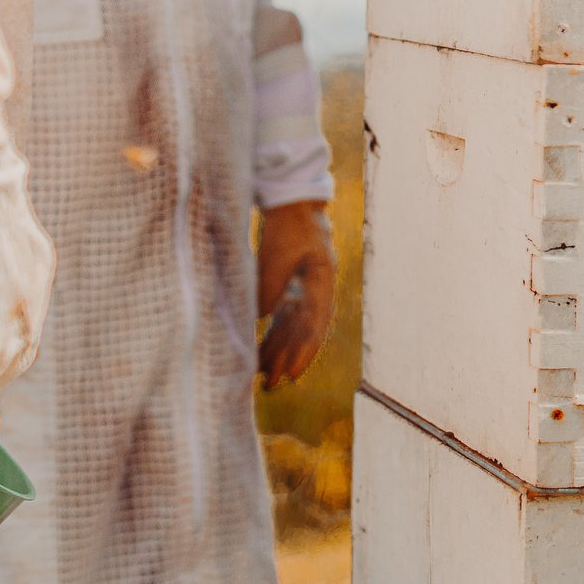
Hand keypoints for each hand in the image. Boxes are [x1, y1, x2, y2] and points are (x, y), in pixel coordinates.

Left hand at [256, 200, 335, 388]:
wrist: (290, 198)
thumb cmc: (287, 223)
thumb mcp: (277, 253)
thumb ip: (269, 286)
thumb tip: (261, 319)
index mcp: (322, 281)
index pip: (314, 325)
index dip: (304, 353)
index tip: (292, 375)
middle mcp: (317, 289)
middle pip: (303, 332)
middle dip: (288, 358)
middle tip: (271, 385)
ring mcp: (305, 287)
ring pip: (292, 327)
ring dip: (278, 349)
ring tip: (262, 373)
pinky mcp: (291, 284)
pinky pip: (283, 315)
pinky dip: (273, 333)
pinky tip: (260, 348)